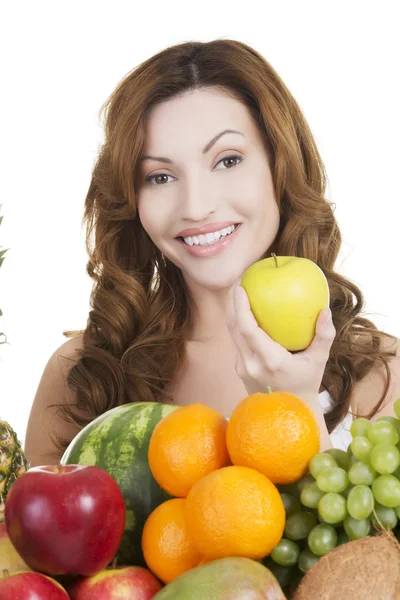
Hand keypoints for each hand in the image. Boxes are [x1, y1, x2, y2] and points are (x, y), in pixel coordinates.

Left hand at [226, 283, 335, 402]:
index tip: (240, 287)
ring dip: (233, 312)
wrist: (290, 414)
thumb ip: (323, 336)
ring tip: (239, 291)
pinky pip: (237, 342)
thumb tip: (325, 309)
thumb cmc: (307, 384)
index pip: (247, 330)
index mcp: (269, 361)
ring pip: (232, 334)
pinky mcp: (240, 369)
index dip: (240, 307)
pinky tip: (246, 311)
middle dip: (232, 302)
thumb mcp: (319, 361)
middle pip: (234, 328)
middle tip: (239, 280)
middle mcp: (251, 365)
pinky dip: (239, 324)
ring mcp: (242, 368)